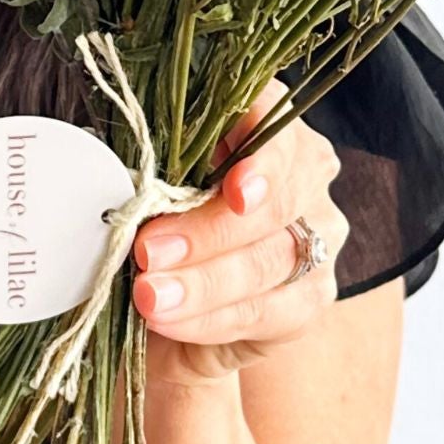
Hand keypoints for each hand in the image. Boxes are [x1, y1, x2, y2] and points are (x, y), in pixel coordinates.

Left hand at [131, 78, 347, 382]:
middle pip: (278, 202)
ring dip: (204, 282)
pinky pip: (268, 312)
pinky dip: (210, 318)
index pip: (277, 124)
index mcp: (262, 124)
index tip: (234, 190)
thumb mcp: (145, 186)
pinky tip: (169, 319)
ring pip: (272, 260)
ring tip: (150, 295)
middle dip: (209, 231)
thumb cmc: (152, 218)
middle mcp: (304, 175)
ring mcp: (317, 236)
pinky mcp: (310, 297)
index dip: (263, 158)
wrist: (161, 299)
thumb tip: (127, 192)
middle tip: (148, 250)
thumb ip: (149, 177)